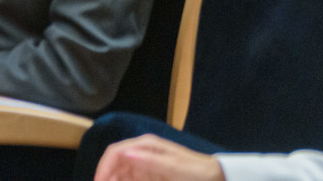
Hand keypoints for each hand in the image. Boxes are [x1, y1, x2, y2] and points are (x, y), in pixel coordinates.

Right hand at [94, 135, 225, 180]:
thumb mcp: (175, 169)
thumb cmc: (197, 172)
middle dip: (107, 177)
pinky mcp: (151, 176)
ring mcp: (146, 164)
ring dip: (115, 180)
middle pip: (116, 164)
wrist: (218, 178)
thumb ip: (150, 162)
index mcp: (146, 145)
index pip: (115, 153)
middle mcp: (142, 152)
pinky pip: (132, 180)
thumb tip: (125, 155)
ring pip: (122, 174)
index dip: (104, 168)